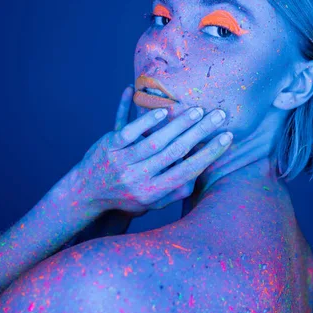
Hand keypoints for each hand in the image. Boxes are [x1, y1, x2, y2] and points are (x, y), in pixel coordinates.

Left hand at [69, 85, 233, 217]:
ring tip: (197, 110)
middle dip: (200, 133)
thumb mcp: (149, 203)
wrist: (85, 193)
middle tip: (219, 116)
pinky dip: (145, 119)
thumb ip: (172, 192)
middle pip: (175, 152)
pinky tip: (161, 109)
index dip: (209, 154)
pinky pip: (129, 129)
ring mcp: (122, 160)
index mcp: (152, 192)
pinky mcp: (109, 144)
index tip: (227, 137)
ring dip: (178, 123)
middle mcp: (138, 177)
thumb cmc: (124, 197)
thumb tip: (195, 179)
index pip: (187, 171)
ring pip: (155, 140)